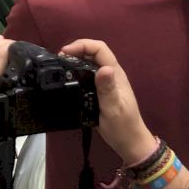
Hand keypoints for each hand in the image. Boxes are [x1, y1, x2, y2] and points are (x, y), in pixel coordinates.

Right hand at [59, 39, 154, 163]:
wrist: (130, 143)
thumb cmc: (123, 126)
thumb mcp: (114, 108)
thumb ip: (108, 88)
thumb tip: (104, 68)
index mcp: (115, 74)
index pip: (100, 49)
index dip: (82, 45)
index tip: (64, 53)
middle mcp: (110, 74)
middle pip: (93, 52)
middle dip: (76, 50)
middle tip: (59, 60)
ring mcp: (105, 82)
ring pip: (89, 62)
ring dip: (75, 60)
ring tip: (60, 68)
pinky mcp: (99, 91)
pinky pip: (87, 74)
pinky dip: (76, 72)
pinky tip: (67, 80)